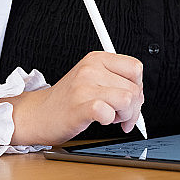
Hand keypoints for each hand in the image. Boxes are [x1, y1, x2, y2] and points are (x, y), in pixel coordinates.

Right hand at [1, 51, 143, 145]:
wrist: (38, 114)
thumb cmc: (68, 99)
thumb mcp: (92, 78)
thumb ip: (116, 80)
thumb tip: (140, 96)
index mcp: (97, 59)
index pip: (136, 68)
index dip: (138, 87)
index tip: (129, 98)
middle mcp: (91, 69)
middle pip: (135, 88)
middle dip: (134, 107)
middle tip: (120, 115)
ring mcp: (84, 86)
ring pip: (128, 100)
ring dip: (124, 115)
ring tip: (111, 117)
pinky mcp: (79, 106)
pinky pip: (108, 112)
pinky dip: (110, 121)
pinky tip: (102, 121)